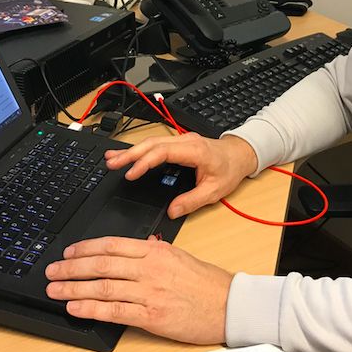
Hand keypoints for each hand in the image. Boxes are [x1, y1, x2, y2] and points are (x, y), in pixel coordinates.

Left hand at [45, 236, 231, 344]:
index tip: (69, 252)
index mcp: (155, 251)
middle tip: (52, 270)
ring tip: (56, 289)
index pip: (112, 245)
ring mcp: (149, 292)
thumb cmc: (207, 283)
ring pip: (103, 286)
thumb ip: (155, 250)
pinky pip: (114, 310)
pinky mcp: (151, 315)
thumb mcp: (179, 256)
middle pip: (101, 264)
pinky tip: (75, 307)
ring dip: (74, 288)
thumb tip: (138, 245)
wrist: (229, 305)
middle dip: (71, 267)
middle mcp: (149, 268)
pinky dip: (90, 308)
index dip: (85, 248)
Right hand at [105, 133, 257, 218]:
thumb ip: (192, 201)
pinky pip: (155, 145)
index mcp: (195, 151)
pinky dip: (140, 150)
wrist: (240, 154)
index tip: (131, 174)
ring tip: (111, 159)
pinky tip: (127, 155)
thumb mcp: (215, 191)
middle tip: (111, 163)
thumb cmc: (229, 169)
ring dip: (131, 151)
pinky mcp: (178, 144)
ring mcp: (181, 141)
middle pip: (152, 144)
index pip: (163, 153)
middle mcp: (186, 142)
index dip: (145, 162)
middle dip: (130, 154)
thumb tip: (172, 211)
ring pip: (151, 142)